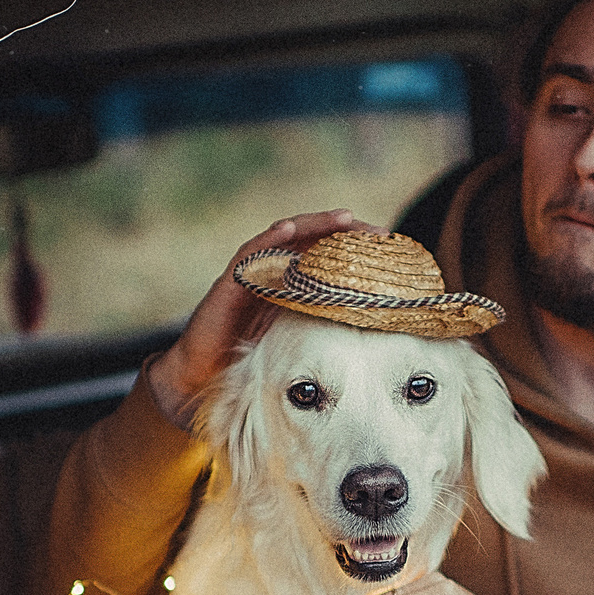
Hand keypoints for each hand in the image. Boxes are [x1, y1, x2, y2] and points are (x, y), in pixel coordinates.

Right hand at [149, 210, 377, 423]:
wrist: (203, 377)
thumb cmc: (251, 359)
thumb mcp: (297, 340)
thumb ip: (324, 327)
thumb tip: (372, 330)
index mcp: (292, 284)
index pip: (328, 255)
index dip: (356, 248)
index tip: (390, 247)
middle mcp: (273, 272)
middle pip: (313, 240)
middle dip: (345, 232)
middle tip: (378, 233)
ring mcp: (252, 273)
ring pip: (285, 237)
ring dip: (314, 225)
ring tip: (344, 218)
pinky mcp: (230, 283)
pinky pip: (249, 254)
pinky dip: (268, 239)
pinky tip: (287, 230)